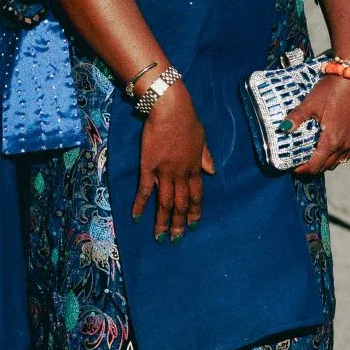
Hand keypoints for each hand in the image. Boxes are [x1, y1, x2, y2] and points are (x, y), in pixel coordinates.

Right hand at [132, 80, 215, 241]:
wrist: (170, 108)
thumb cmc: (187, 119)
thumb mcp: (202, 137)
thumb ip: (206, 156)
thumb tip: (213, 171)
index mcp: (195, 167)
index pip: (197, 195)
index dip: (195, 211)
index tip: (194, 226)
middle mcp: (182, 174)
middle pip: (182, 204)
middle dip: (180, 224)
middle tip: (177, 240)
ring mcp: (165, 172)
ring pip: (166, 203)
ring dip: (163, 222)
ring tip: (160, 238)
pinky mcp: (149, 167)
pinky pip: (145, 190)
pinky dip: (141, 205)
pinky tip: (137, 218)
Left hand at [289, 73, 349, 176]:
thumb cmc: (332, 90)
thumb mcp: (311, 103)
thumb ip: (296, 118)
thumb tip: (282, 129)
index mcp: (331, 140)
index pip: (316, 165)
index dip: (303, 170)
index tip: (293, 168)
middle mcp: (344, 144)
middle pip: (326, 166)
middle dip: (312, 167)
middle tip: (300, 163)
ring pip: (338, 161)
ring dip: (325, 162)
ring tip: (312, 156)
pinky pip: (347, 153)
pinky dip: (336, 155)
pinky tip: (328, 148)